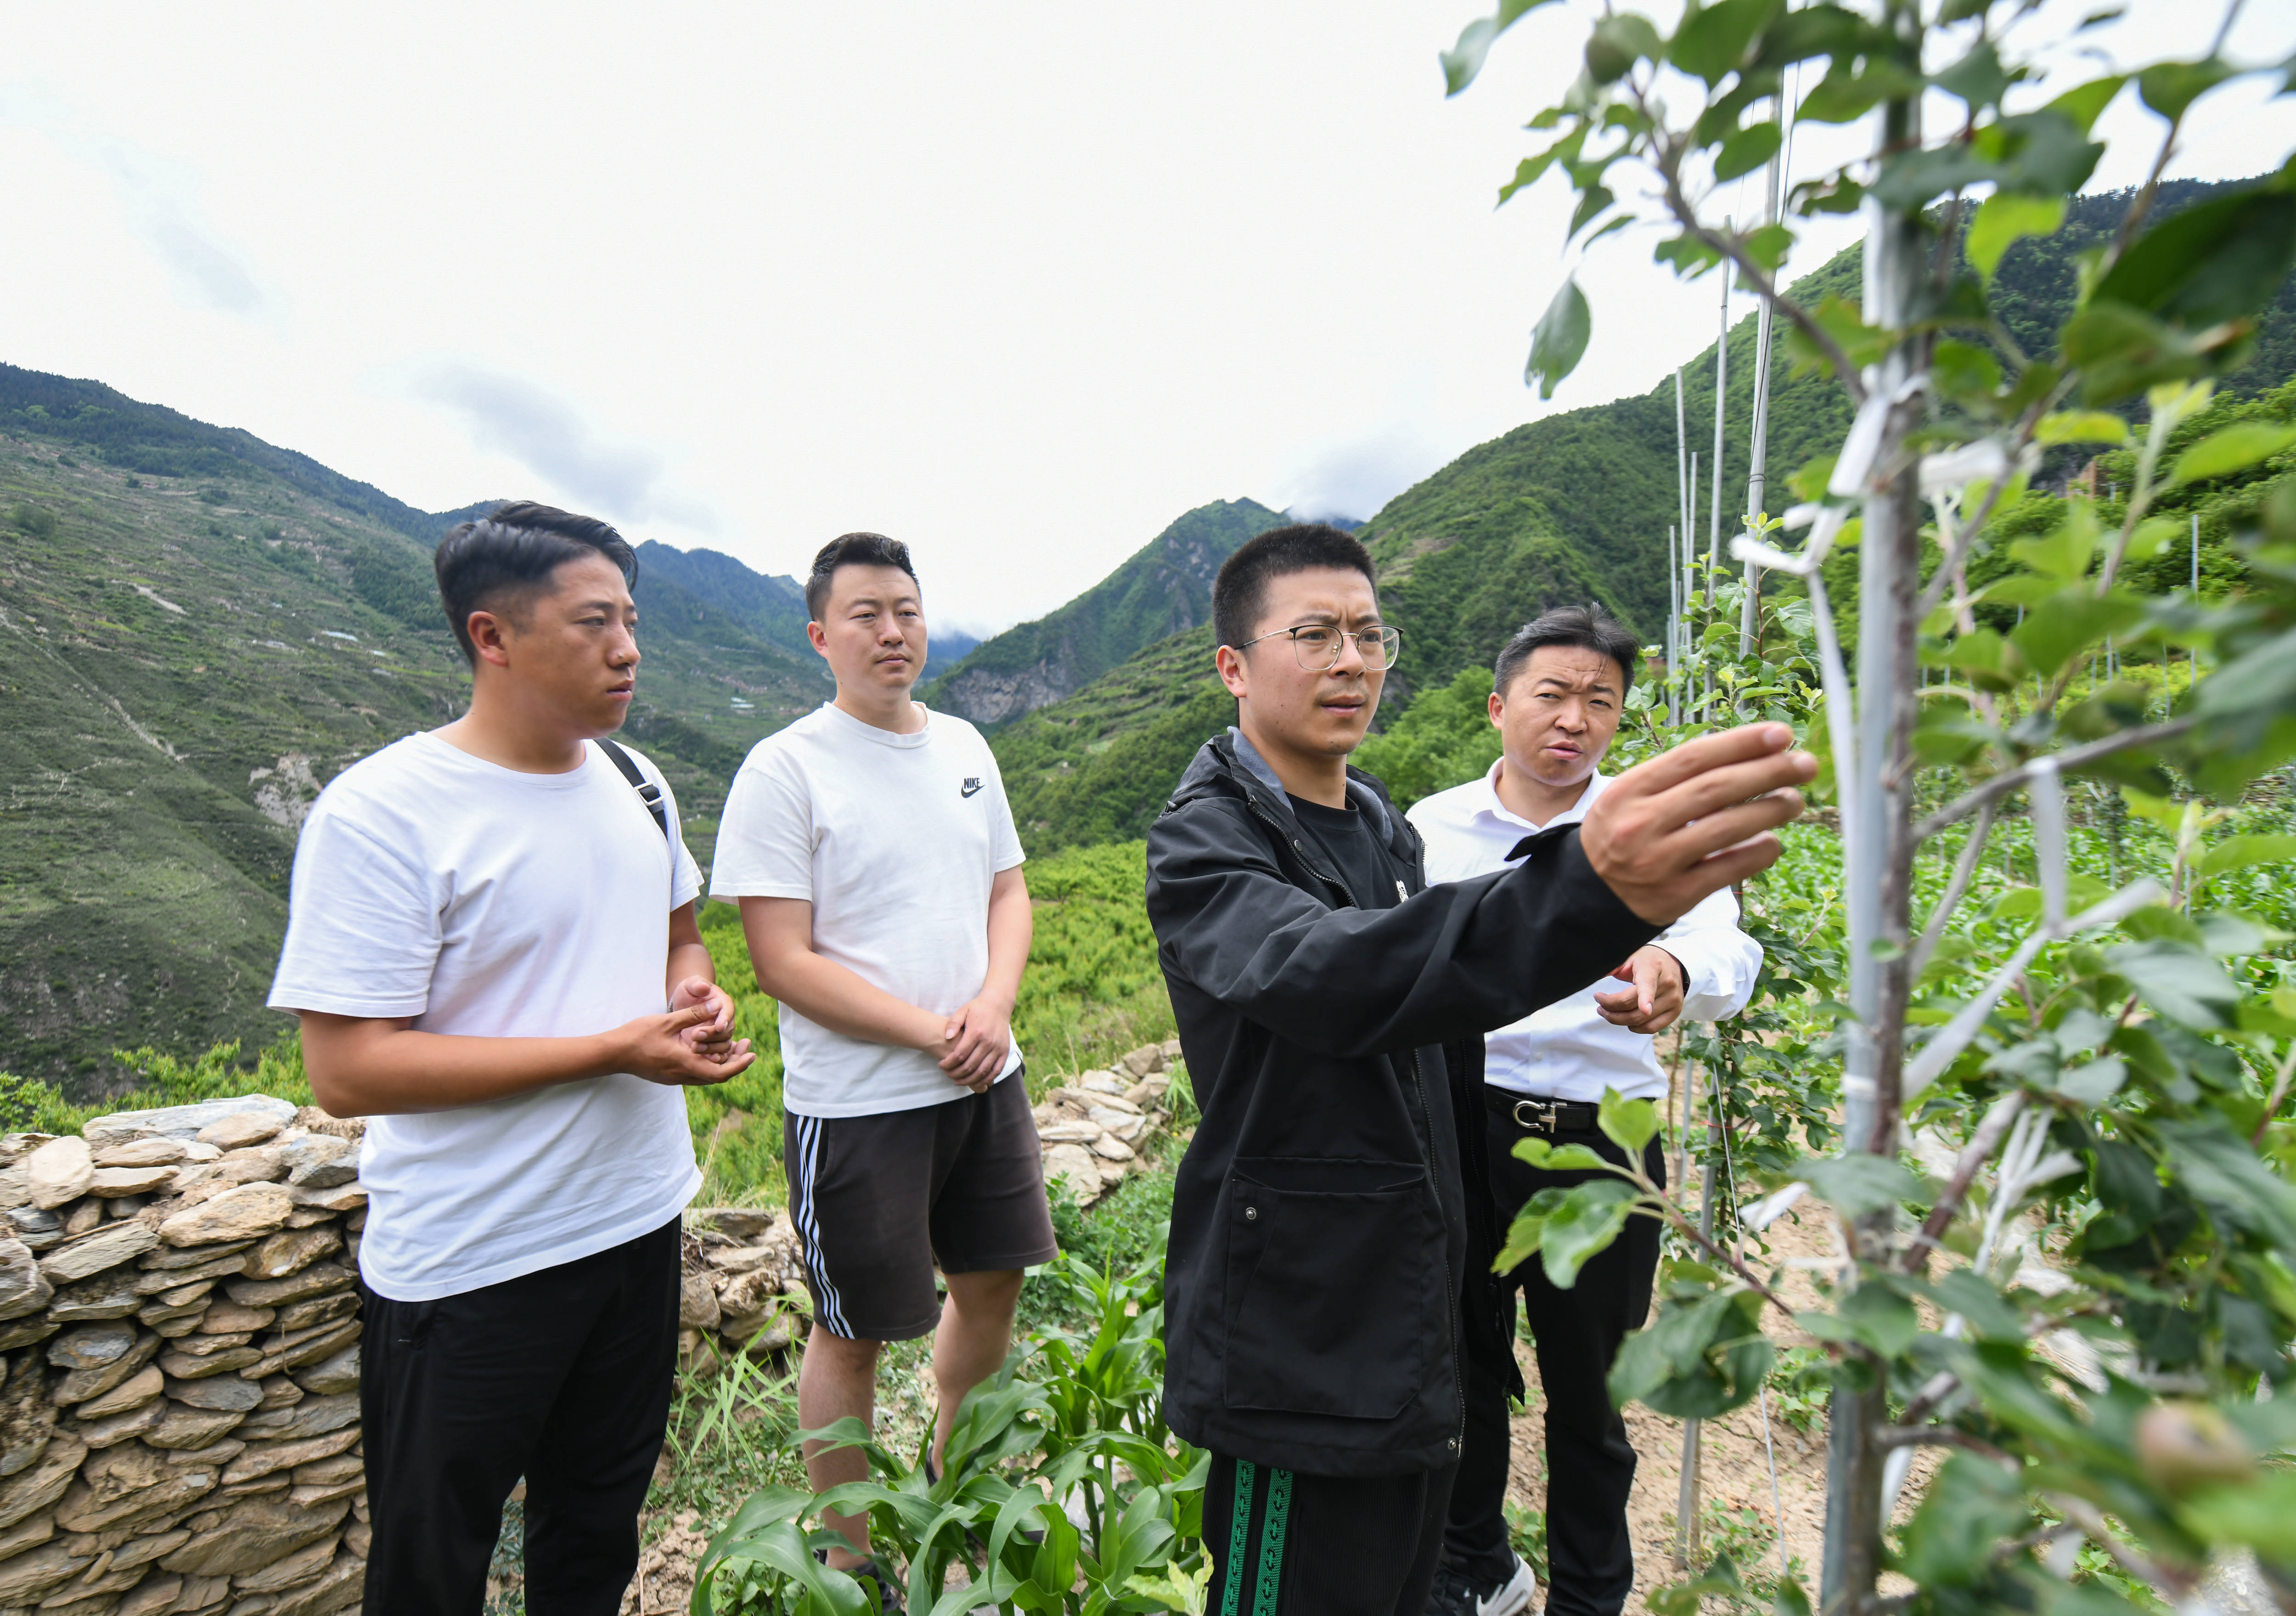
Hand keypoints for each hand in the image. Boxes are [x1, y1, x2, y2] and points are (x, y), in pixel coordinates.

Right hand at [616, 1005, 754, 1086]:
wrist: (612, 1054)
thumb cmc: (637, 1035)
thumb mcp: (667, 1021)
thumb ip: (693, 1014)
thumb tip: (717, 1004)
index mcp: (685, 1064)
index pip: (721, 1073)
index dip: (740, 1065)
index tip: (752, 1054)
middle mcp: (681, 1076)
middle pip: (717, 1076)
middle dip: (735, 1061)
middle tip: (746, 1044)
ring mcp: (673, 1078)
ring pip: (705, 1075)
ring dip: (721, 1062)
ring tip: (732, 1045)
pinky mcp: (667, 1076)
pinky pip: (694, 1073)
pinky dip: (707, 1063)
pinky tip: (708, 1049)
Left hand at [670, 975, 737, 1062]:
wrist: (684, 1005)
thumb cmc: (688, 992)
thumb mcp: (689, 985)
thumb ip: (696, 985)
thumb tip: (703, 987)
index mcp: (723, 1003)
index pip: (727, 1011)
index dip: (724, 1019)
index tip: (718, 1026)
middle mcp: (725, 1021)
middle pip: (726, 1031)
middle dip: (712, 1035)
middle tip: (695, 1034)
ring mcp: (720, 1035)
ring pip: (723, 1045)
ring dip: (710, 1048)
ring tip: (693, 1047)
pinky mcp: (712, 1046)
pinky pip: (718, 1056)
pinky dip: (713, 1059)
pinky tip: (704, 1062)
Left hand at [935, 994, 1013, 1093]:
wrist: (998, 1005)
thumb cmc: (977, 1009)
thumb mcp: (963, 1010)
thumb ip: (953, 1023)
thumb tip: (947, 1037)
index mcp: (976, 1032)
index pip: (959, 1055)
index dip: (948, 1063)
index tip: (940, 1065)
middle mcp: (988, 1042)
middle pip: (969, 1066)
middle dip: (955, 1074)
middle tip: (947, 1074)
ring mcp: (998, 1048)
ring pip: (982, 1072)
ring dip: (968, 1080)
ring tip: (957, 1081)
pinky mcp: (1005, 1052)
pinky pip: (996, 1071)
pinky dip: (985, 1079)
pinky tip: (975, 1081)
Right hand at [1580, 723, 1812, 923]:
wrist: (1586, 897)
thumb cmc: (1622, 836)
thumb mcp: (1632, 798)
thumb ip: (1678, 779)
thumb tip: (1749, 754)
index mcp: (1629, 790)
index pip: (1694, 757)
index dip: (1742, 743)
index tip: (1781, 734)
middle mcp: (1640, 823)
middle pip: (1716, 789)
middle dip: (1769, 771)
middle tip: (1805, 763)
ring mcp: (1657, 861)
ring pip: (1726, 828)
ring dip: (1770, 810)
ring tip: (1795, 800)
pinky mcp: (1674, 896)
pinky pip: (1728, 870)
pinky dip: (1757, 853)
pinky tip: (1773, 842)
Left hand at [1593, 946, 1686, 1033]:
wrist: (1673, 964)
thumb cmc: (1646, 960)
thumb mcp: (1629, 957)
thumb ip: (1613, 967)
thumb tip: (1592, 976)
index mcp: (1653, 967)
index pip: (1647, 984)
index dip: (1646, 998)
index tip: (1645, 1009)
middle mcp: (1667, 984)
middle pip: (1635, 1006)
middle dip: (1611, 1008)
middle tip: (1599, 1004)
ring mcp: (1673, 1000)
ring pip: (1641, 1020)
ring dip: (1619, 1020)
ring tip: (1607, 1012)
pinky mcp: (1675, 1012)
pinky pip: (1652, 1028)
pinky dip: (1636, 1028)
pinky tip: (1626, 1021)